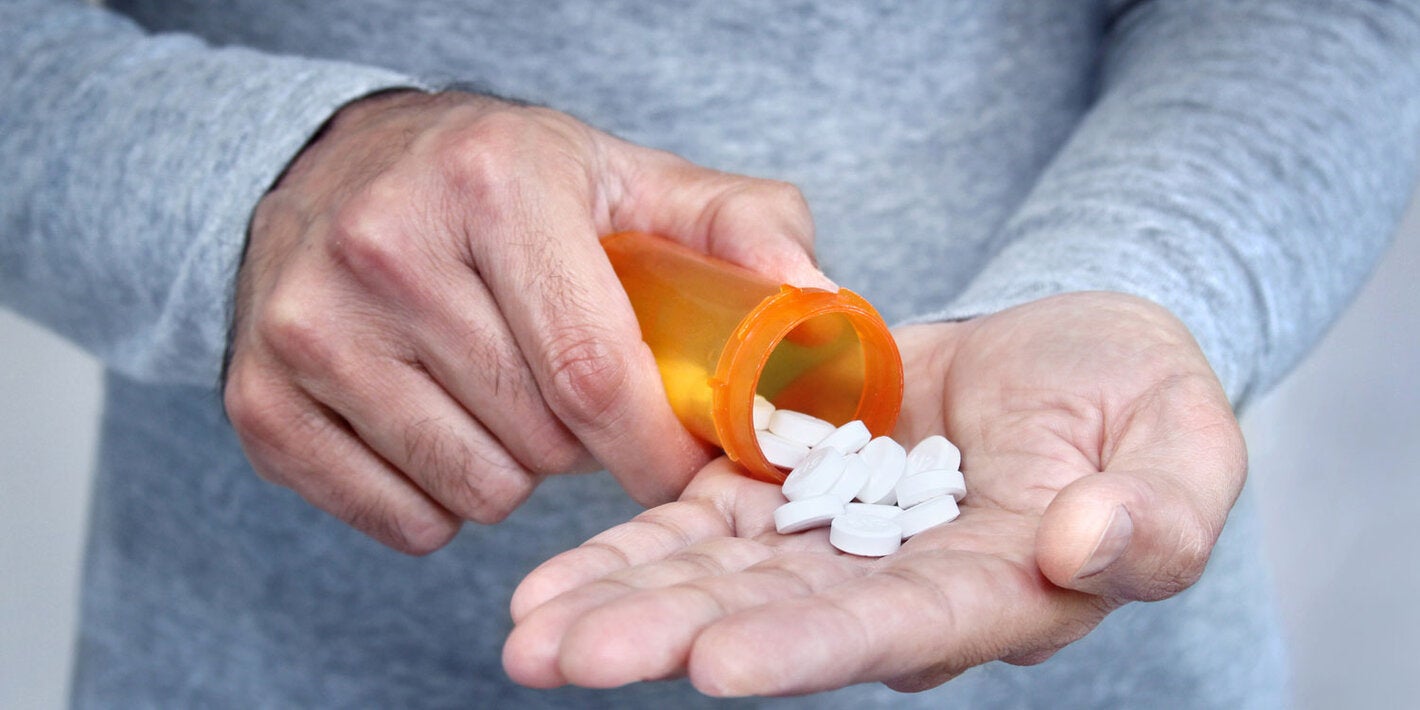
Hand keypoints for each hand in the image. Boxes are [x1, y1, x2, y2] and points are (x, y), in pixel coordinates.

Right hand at [223, 91, 828, 553]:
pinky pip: (400, 520)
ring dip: (517, 471)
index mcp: (492, 184)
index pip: (592, 369)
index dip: (656, 445)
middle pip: (538, 439)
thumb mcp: (625, 176)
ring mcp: (308, 329)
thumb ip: (738, 228)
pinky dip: (443, 499)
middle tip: (579, 396)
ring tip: (508, 399)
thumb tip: (817, 302)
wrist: (335, 170)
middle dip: (587, 446)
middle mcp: (384, 249)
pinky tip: (444, 426)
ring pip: (473, 490)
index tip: (687, 467)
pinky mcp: (261, 401)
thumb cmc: (502, 183)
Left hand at [502, 292, 1245, 694]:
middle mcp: (897, 588)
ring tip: (526, 631)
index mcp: (994, 592)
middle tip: (561, 658)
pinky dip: (632, 546)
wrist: (1065, 353)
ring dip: (622, 602)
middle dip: (668, 638)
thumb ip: (1158, 511)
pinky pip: (701, 523)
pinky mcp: (790, 489)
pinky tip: (553, 577)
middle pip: (773, 622)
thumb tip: (1085, 544)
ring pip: (717, 581)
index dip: (808, 647)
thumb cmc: (1136, 396)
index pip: (895, 628)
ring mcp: (833, 543)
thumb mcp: (1183, 438)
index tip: (717, 664)